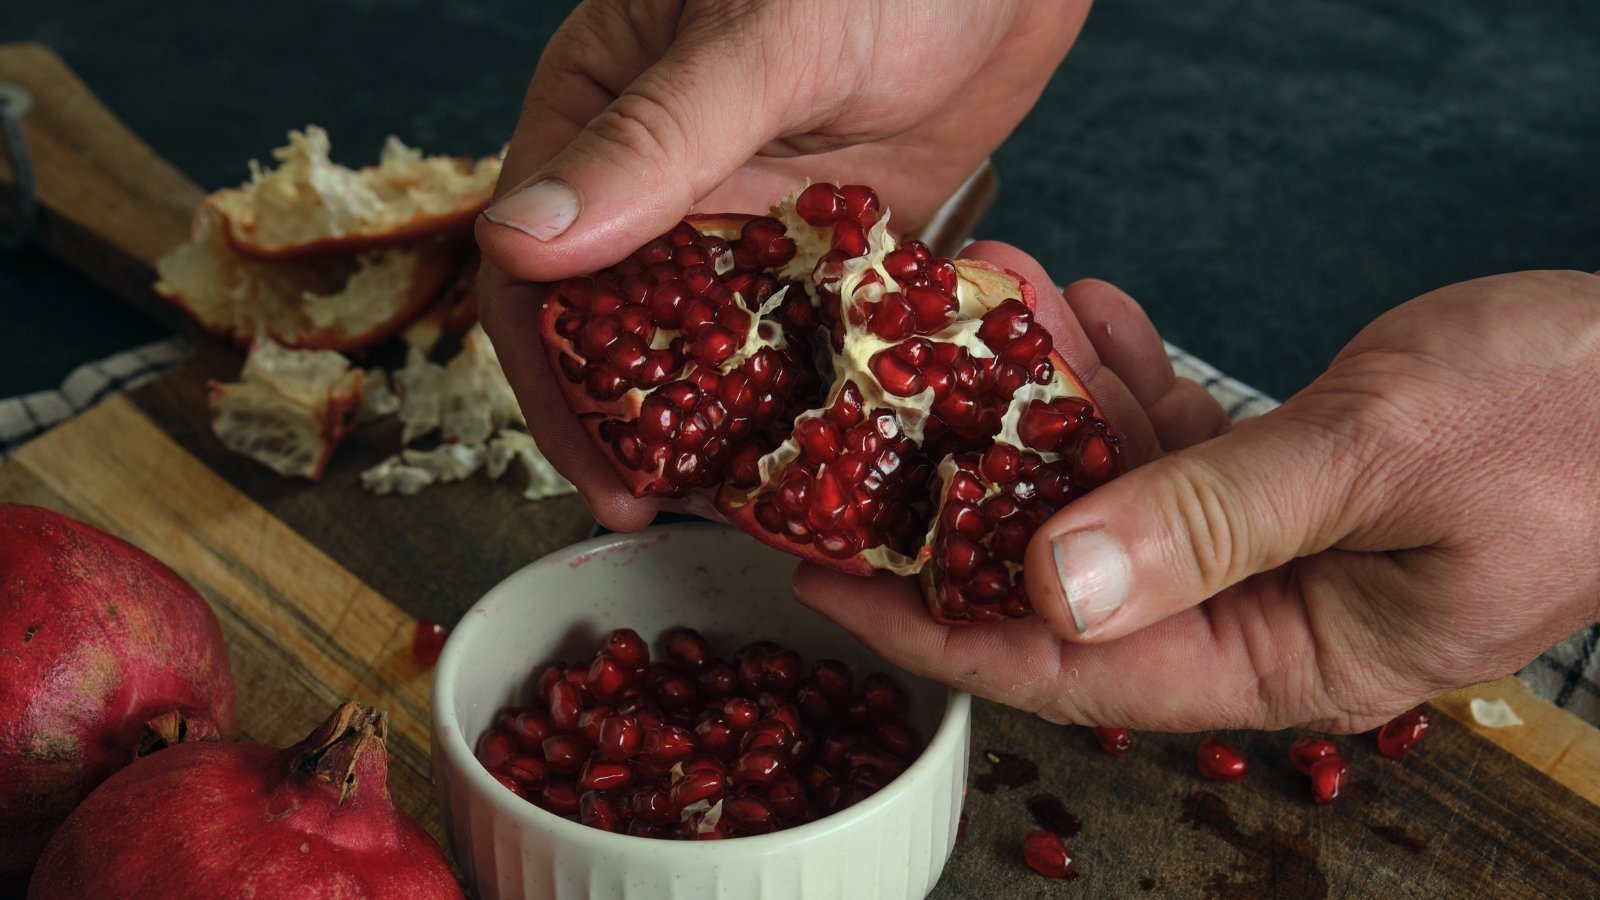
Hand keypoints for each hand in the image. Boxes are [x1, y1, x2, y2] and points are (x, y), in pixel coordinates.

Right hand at [476, 0, 1090, 528]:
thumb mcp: (761, 40)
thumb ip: (650, 140)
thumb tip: (524, 241)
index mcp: (600, 112)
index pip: (536, 271)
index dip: (557, 385)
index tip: (602, 473)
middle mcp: (665, 174)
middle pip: (620, 328)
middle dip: (638, 426)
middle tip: (673, 514)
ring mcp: (753, 212)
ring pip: (712, 343)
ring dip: (722, 421)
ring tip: (752, 503)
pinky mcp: (833, 236)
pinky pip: (803, 330)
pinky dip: (804, 388)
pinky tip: (824, 449)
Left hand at [796, 269, 1599, 732]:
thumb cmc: (1574, 428)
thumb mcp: (1379, 463)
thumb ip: (1214, 521)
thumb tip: (1052, 583)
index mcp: (1286, 657)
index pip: (1067, 666)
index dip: (935, 623)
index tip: (826, 574)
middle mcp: (1265, 615)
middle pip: (1070, 573)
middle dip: (972, 488)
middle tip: (873, 418)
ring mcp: (1276, 547)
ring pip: (1117, 488)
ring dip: (1043, 402)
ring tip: (971, 318)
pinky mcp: (1294, 482)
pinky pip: (1177, 438)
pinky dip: (1124, 375)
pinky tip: (1077, 314)